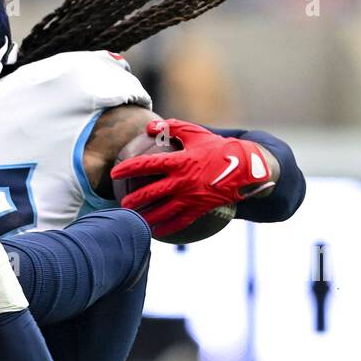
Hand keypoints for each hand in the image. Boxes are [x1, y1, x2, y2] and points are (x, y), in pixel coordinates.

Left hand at [110, 119, 275, 239]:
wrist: (245, 167)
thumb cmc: (217, 148)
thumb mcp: (196, 133)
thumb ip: (172, 127)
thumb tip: (149, 128)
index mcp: (181, 161)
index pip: (148, 165)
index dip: (129, 168)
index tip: (114, 172)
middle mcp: (184, 181)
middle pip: (152, 193)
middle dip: (133, 199)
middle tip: (120, 203)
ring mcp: (192, 197)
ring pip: (163, 211)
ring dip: (145, 217)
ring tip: (132, 220)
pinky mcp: (199, 209)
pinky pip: (179, 222)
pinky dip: (166, 228)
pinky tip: (154, 232)